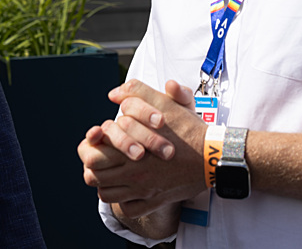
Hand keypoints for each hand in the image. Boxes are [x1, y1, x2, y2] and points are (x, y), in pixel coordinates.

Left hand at [77, 79, 206, 217]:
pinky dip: (122, 200)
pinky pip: (127, 209)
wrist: (213, 155)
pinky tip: (127, 188)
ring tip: (111, 171)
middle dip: (92, 165)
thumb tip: (114, 93)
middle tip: (99, 156)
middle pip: (93, 177)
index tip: (96, 141)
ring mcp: (144, 191)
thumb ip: (137, 93)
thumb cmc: (189, 129)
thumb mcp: (164, 104)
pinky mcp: (155, 201)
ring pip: (106, 195)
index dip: (88, 148)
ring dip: (104, 183)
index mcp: (131, 151)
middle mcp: (134, 174)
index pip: (91, 157)